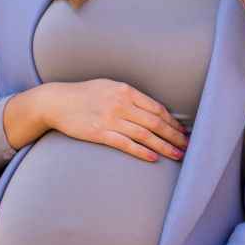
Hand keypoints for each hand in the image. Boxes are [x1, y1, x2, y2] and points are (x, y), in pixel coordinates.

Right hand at [44, 79, 189, 161]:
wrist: (56, 102)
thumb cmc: (84, 94)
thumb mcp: (109, 87)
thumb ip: (130, 96)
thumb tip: (152, 110)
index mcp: (126, 90)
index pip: (157, 108)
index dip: (172, 122)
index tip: (182, 131)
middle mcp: (120, 104)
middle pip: (155, 122)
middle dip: (174, 135)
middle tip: (187, 145)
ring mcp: (110, 119)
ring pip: (144, 135)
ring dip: (164, 146)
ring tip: (177, 154)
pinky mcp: (99, 133)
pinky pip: (125, 144)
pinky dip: (141, 151)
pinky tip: (153, 158)